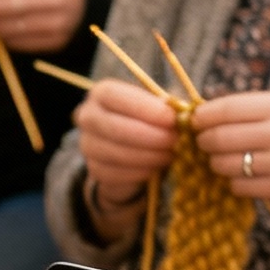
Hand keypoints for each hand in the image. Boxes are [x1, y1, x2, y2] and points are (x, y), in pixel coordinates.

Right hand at [76, 77, 178, 213]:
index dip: (142, 107)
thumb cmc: (150, 118)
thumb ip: (165, 108)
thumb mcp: (158, 106)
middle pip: (112, 126)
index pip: (113, 96)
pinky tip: (156, 168)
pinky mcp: (94, 170)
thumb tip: (182, 116)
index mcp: (101, 94)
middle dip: (148, 135)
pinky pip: (114, 174)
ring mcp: (87, 145)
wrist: (133, 145)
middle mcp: (87, 117)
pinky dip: (139, 172)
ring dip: (147, 156)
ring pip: (113, 153)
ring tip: (170, 154)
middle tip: (175, 140)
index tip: (171, 118)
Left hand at [192, 91, 269, 204]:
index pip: (225, 109)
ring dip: (217, 163)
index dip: (201, 117)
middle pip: (218, 138)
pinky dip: (234, 181)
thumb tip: (200, 113)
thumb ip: (248, 107)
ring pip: (222, 164)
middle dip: (203, 141)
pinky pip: (236, 186)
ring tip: (228, 157)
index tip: (195, 122)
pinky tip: (247, 174)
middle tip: (205, 142)